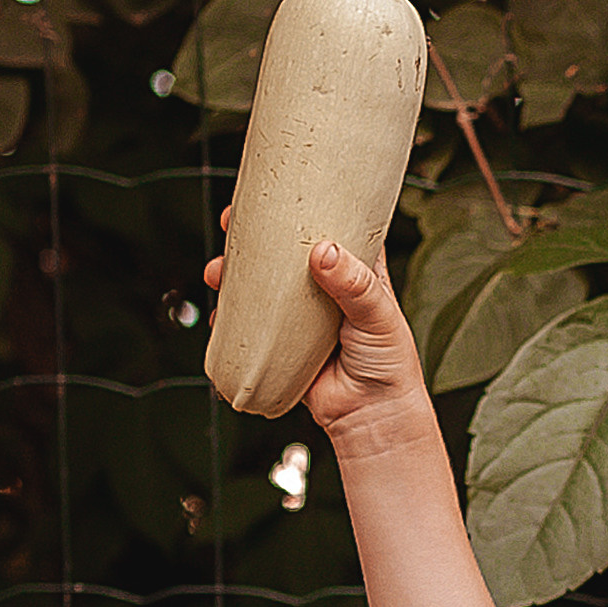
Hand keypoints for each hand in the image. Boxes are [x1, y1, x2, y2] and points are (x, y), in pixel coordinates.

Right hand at [195, 213, 436, 456]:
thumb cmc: (388, 363)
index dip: (303, 204)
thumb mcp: (378, 314)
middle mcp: (324, 288)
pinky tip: (220, 312)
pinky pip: (252, 327)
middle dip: (254, 235)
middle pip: (283, 251)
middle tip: (230, 221)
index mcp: (354, 270)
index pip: (329, 225)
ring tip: (218, 270)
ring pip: (262, 286)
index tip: (276, 189)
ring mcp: (301, 316)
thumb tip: (323, 251)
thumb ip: (354, 283)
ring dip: (235, 274)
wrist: (373, 417)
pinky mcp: (284, 345)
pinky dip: (232, 318)